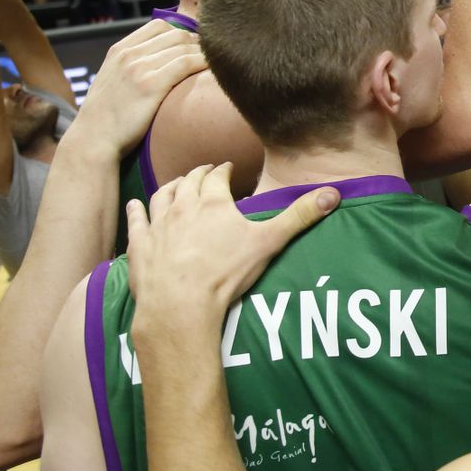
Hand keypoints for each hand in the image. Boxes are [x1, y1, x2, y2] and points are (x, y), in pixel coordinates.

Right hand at [68, 19, 207, 154]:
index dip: (182, 34)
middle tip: (212, 59)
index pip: (159, 26)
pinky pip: (187, 64)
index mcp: (120, 50)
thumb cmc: (108, 117)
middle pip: (176, 34)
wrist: (94, 139)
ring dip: (205, 54)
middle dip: (198, 44)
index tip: (194, 48)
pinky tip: (214, 72)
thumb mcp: (113, 80)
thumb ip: (132, 65)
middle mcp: (129, 54)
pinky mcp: (152, 85)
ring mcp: (140, 68)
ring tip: (218, 66)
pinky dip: (204, 63)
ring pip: (184, 46)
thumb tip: (161, 61)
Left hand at [126, 163, 337, 344]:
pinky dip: (137, 210)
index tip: (228, 168)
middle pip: (189, 182)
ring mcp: (158, 224)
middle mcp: (183, 206)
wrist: (180, 302)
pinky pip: (136, 220)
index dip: (225, 170)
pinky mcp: (140, 244)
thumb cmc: (226, 272)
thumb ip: (299, 216)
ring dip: (170, 186)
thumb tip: (334, 193)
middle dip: (198, 174)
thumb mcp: (270, 242)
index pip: (219, 177)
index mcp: (214, 203)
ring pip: (162, 195)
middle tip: (205, 171)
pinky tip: (136, 205)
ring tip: (176, 183)